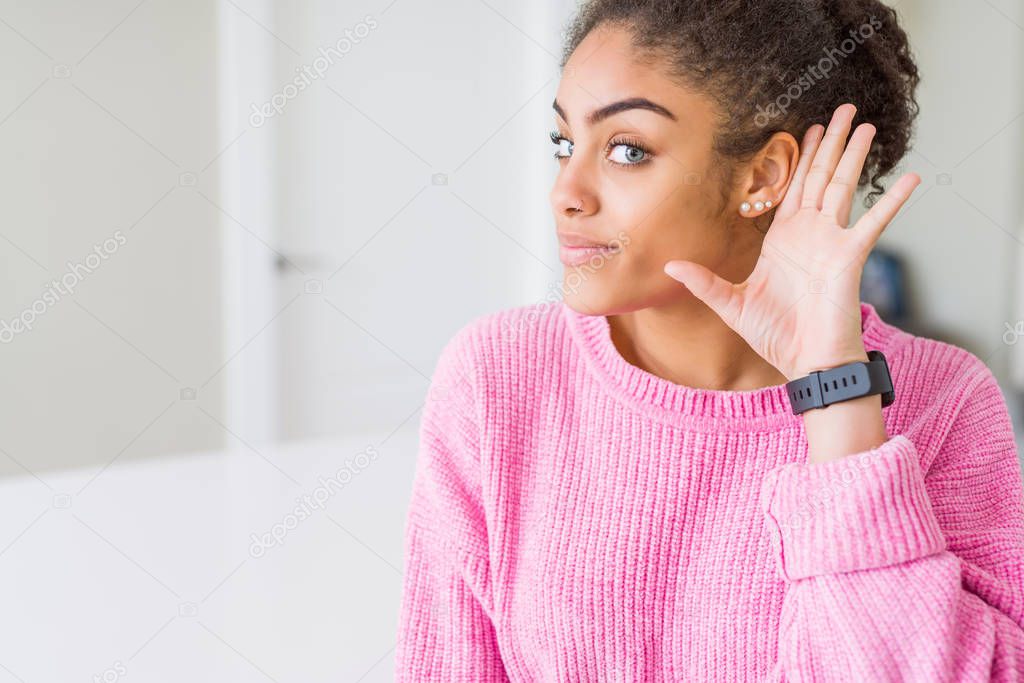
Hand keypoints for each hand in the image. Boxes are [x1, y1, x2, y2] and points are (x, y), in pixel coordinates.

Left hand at [663, 103, 920, 380]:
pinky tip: (912, 178)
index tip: (808, 128)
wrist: (806, 364)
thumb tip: (670, 267)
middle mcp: (809, 235)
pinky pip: (875, 223)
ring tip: (866, 124)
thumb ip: (704, 282)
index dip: (800, 157)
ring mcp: (832, 243)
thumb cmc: (775, 336)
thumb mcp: (731, 305)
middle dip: (830, 142)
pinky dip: (893, 201)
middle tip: (844, 108)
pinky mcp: (850, 257)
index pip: (792, 188)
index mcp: (783, 240)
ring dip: (854, 156)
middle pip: (820, 177)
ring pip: (843, 187)